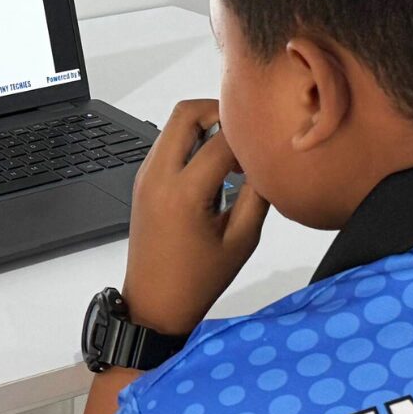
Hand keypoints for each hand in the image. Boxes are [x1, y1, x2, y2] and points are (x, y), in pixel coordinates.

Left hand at [122, 99, 269, 336]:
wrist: (154, 301)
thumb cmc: (196, 279)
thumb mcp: (242, 239)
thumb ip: (259, 195)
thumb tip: (270, 162)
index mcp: (183, 192)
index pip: (221, 141)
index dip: (249, 139)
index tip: (267, 147)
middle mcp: (158, 176)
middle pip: (186, 112)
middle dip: (219, 111)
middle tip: (244, 132)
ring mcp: (145, 175)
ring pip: (173, 124)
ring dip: (204, 126)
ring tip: (231, 155)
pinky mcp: (142, 180)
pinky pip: (167, 144)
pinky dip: (190, 142)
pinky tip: (213, 168)